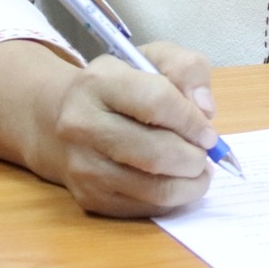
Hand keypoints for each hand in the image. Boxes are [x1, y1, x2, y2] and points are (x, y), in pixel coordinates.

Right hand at [28, 42, 221, 217]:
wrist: (60, 120)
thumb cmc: (120, 87)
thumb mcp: (154, 59)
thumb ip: (187, 69)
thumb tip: (205, 109)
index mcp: (99, 82)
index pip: (156, 102)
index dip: (191, 120)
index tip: (208, 131)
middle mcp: (82, 124)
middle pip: (156, 153)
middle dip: (194, 157)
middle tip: (204, 153)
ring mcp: (83, 166)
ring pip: (154, 188)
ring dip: (190, 183)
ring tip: (197, 169)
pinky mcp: (89, 197)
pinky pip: (145, 208)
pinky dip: (173, 199)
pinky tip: (175, 181)